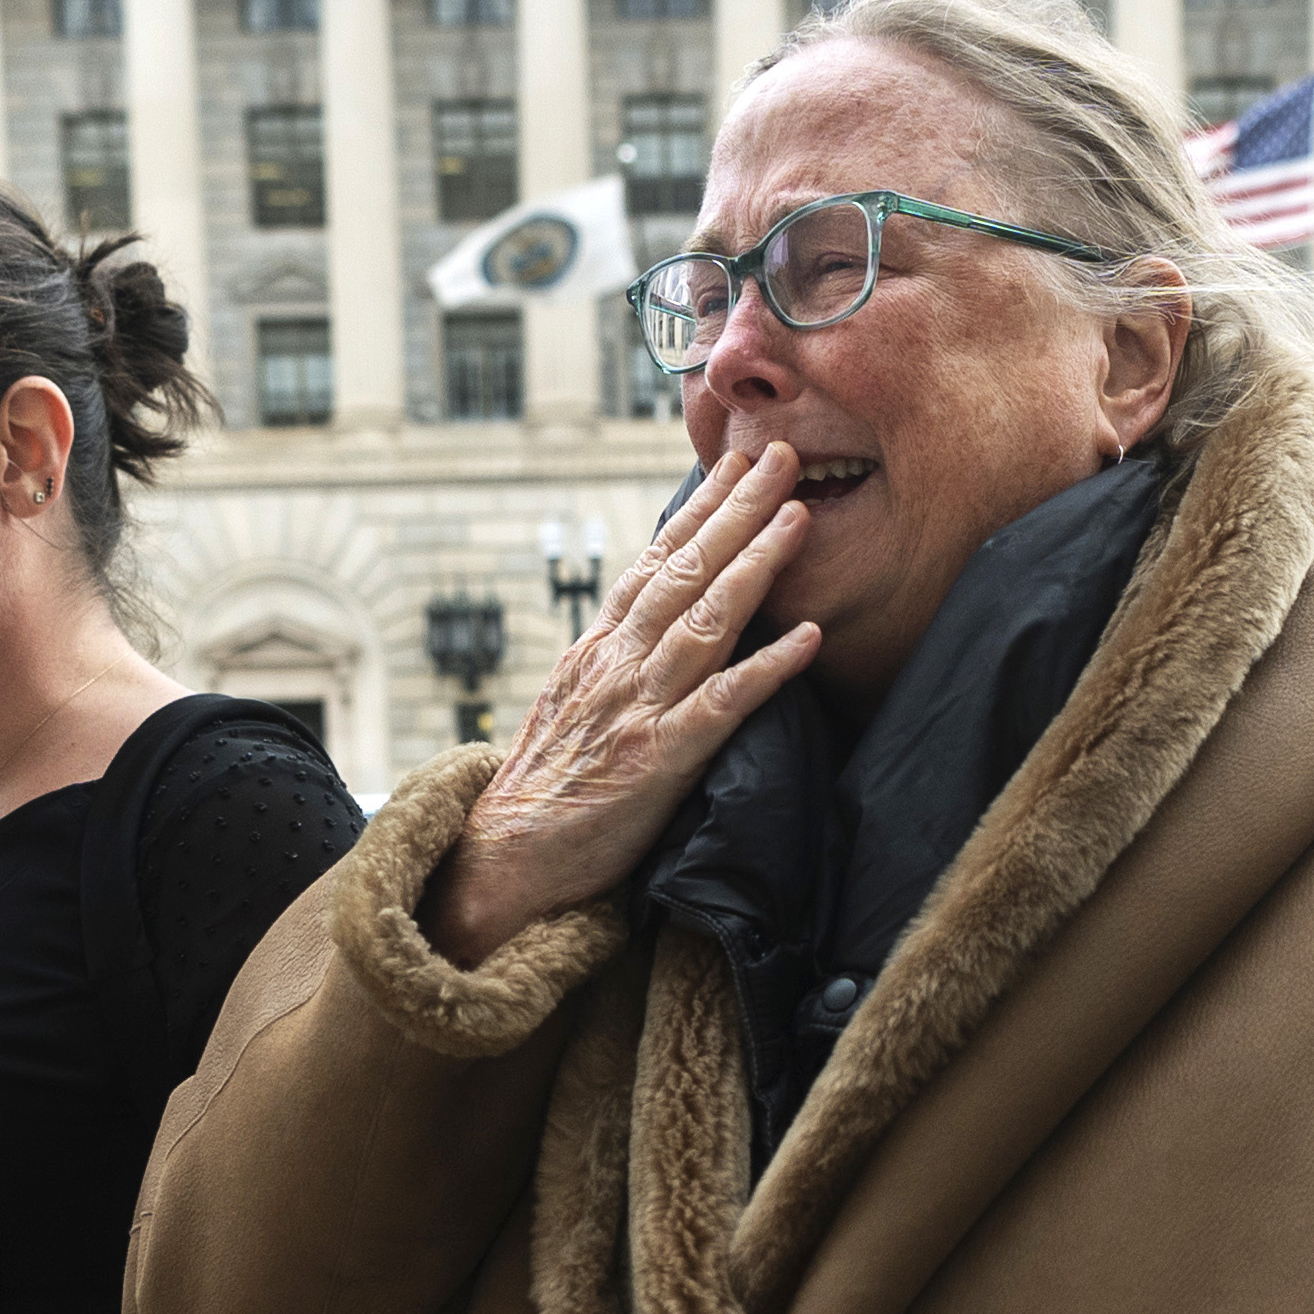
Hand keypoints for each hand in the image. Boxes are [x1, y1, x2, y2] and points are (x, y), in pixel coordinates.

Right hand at [424, 443, 824, 964]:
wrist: (505, 857)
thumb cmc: (547, 787)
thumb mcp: (573, 703)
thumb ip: (614, 659)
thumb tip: (653, 622)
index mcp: (599, 647)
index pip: (655, 562)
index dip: (701, 510)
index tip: (737, 464)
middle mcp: (618, 663)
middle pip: (685, 571)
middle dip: (736, 509)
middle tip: (781, 455)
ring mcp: (640, 707)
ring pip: (706, 620)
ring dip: (756, 565)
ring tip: (797, 518)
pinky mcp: (660, 759)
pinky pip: (723, 706)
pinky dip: (767, 669)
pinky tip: (809, 638)